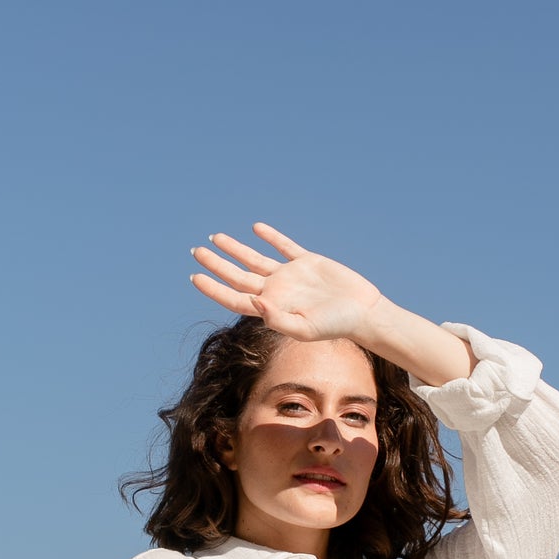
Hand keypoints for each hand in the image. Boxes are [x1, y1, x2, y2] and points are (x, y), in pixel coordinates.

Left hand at [189, 222, 382, 344]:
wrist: (363, 312)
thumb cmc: (335, 326)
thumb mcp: (304, 329)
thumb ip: (277, 318)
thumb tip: (252, 301)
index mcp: (271, 307)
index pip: (234, 297)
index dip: (213, 288)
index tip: (194, 276)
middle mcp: (277, 291)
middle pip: (238, 275)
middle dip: (216, 263)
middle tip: (196, 251)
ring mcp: (291, 276)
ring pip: (255, 259)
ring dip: (235, 248)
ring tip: (216, 237)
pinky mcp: (308, 262)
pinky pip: (284, 246)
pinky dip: (271, 237)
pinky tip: (256, 229)